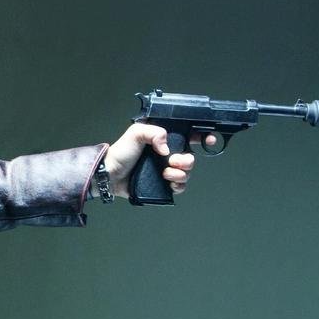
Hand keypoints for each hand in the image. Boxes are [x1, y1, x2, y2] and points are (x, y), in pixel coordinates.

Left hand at [98, 123, 215, 198]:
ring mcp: (164, 170)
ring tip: (166, 173)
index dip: (200, 138)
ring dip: (181, 173)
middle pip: (190, 157)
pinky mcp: (162, 184)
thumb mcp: (136, 133)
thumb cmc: (120, 153)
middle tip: (173, 161)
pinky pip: (180, 186)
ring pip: (187, 173)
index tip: (207, 140)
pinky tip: (170, 182)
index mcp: (162, 140)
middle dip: (187, 160)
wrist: (110, 174)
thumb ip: (154, 132)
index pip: (187, 136)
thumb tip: (167, 149)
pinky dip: (178, 185)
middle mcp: (166, 155)